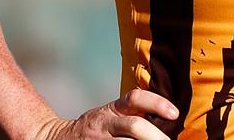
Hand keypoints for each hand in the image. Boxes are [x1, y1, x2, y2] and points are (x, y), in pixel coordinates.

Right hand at [37, 88, 179, 139]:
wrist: (58, 138)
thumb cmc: (96, 127)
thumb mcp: (112, 113)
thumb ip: (133, 113)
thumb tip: (168, 118)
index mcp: (113, 110)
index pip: (135, 98)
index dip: (156, 103)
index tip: (174, 113)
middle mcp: (106, 123)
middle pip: (134, 126)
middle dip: (155, 136)